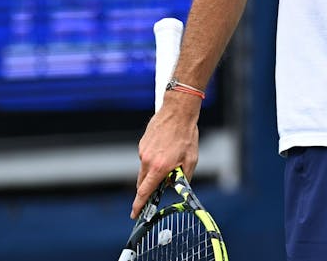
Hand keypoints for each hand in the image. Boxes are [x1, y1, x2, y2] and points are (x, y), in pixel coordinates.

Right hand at [131, 97, 199, 217]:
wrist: (178, 112)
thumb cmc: (187, 135)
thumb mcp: (191, 160)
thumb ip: (183, 177)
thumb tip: (174, 186)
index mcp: (160, 167)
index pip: (145, 191)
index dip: (139, 205)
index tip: (135, 214)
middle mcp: (148, 161)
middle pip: (142, 183)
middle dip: (147, 189)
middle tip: (158, 187)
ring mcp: (143, 152)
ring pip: (144, 170)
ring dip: (153, 171)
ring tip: (169, 159)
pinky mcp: (142, 144)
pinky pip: (146, 158)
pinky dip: (153, 159)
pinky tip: (165, 149)